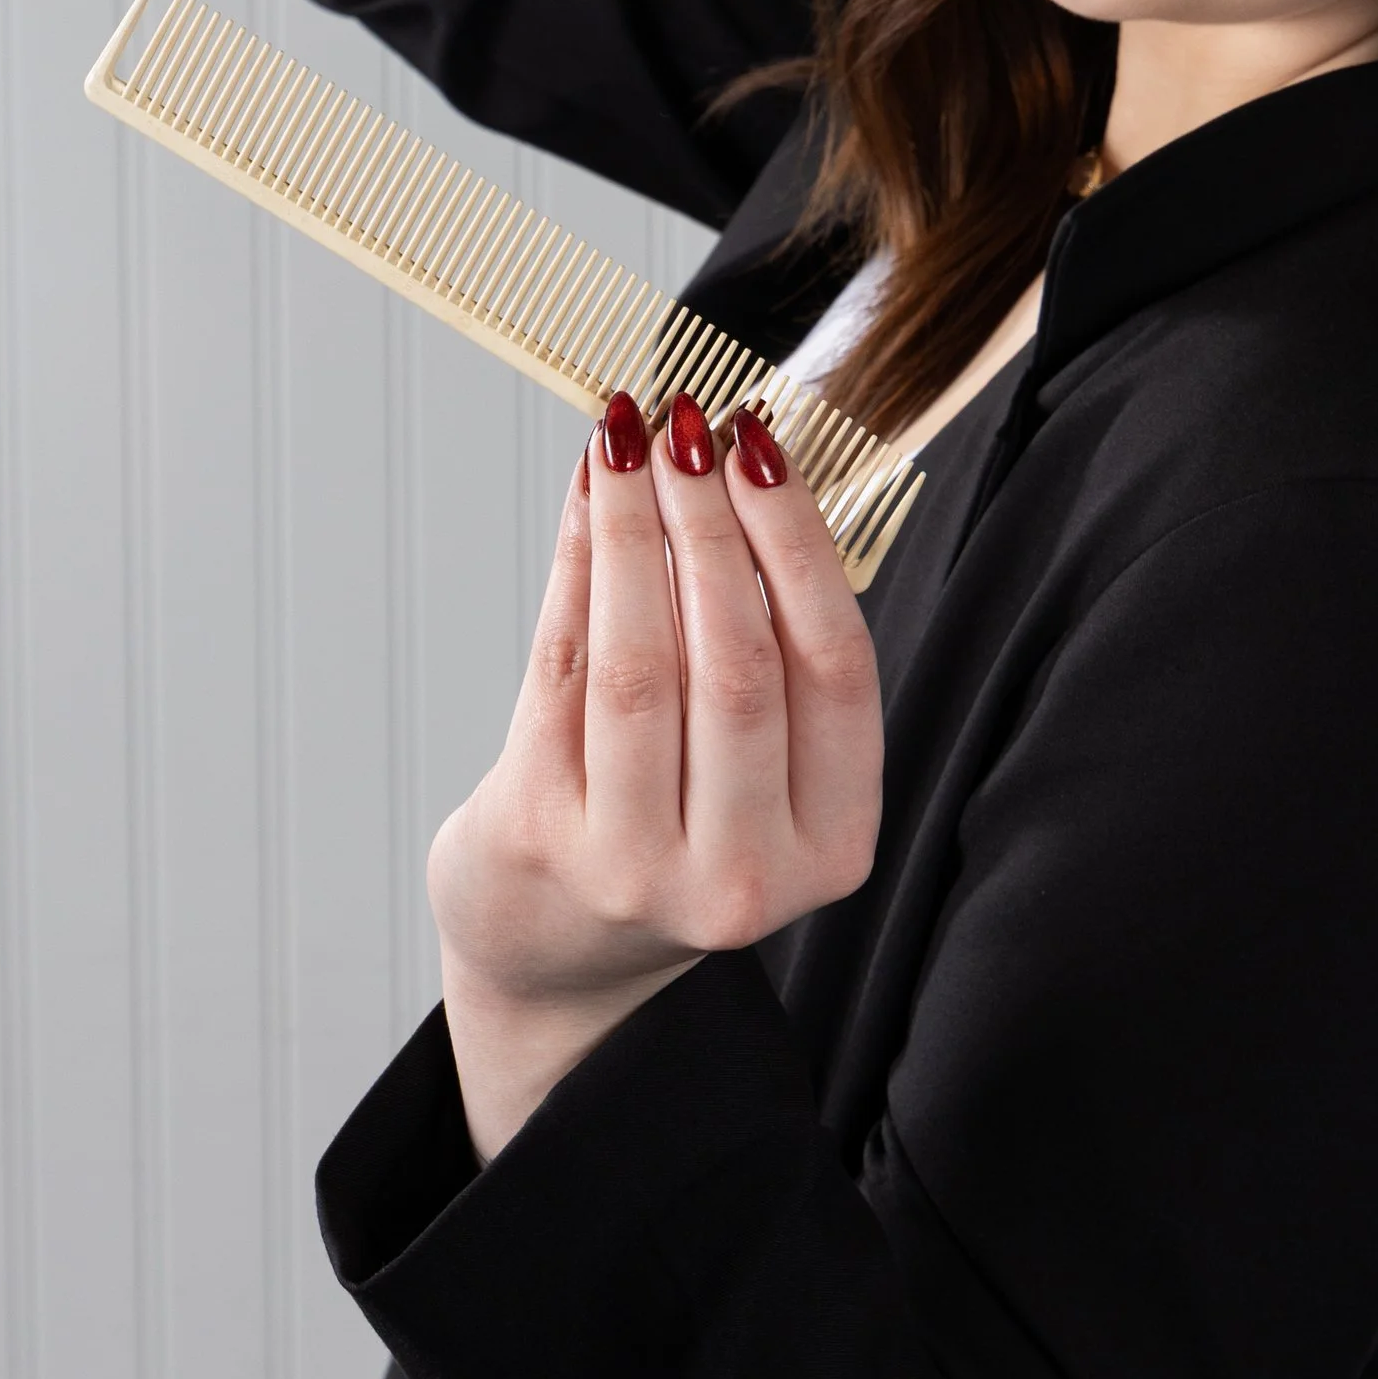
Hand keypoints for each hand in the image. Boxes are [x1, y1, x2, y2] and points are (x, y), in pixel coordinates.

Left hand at [428, 394, 884, 1159]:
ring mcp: (636, 867)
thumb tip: (738, 459)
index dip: (800, 543)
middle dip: (713, 524)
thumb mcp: (758, 767)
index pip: (835, 669)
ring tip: (629, 438)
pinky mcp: (542, 838)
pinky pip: (561, 673)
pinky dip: (575, 568)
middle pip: (740, 664)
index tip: (766, 446)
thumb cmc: (677, 828)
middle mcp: (744, 874)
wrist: (558, 954)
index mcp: (831, 847)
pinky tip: (584, 500)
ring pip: (642, 665)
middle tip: (693, 424)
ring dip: (633, 530)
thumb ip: (769, 644)